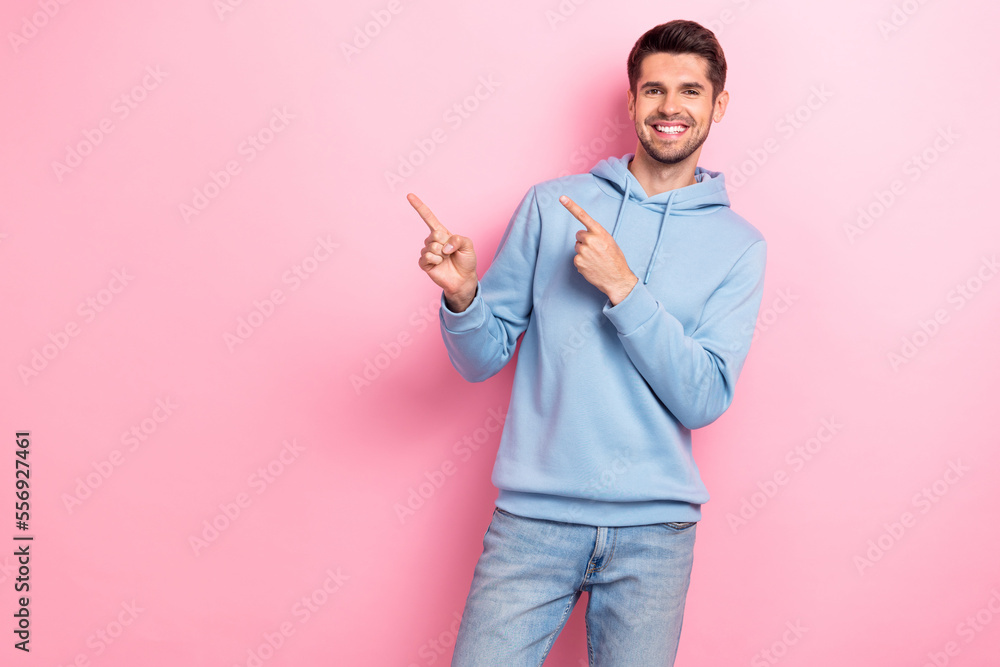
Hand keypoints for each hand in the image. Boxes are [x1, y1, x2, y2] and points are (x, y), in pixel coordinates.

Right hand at [409, 193, 477, 311]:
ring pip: (431, 247)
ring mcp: (428, 251)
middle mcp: (433, 240)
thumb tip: (443, 246)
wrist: (463, 279)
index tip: (409, 195)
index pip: (428, 217)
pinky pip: (426, 257)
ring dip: (442, 254)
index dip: (419, 207)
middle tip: (451, 252)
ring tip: (446, 259)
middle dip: (446, 243)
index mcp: (442, 233)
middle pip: (434, 234)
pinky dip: (435, 260)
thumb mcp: (468, 245)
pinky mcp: (424, 263)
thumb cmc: (466, 261)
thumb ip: (458, 240)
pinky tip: (439, 264)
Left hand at [560, 195, 637, 304]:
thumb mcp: (610, 242)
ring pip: (577, 247)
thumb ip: (597, 235)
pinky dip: (582, 262)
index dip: (571, 206)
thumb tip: (584, 236)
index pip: (583, 216)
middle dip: (584, 241)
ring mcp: (583, 251)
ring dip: (584, 252)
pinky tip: (592, 266)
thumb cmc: (615, 260)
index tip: (561, 198)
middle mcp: (590, 239)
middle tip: (596, 250)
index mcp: (600, 232)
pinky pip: (576, 258)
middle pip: (579, 235)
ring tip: (595, 259)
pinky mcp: (578, 262)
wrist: (617, 279)